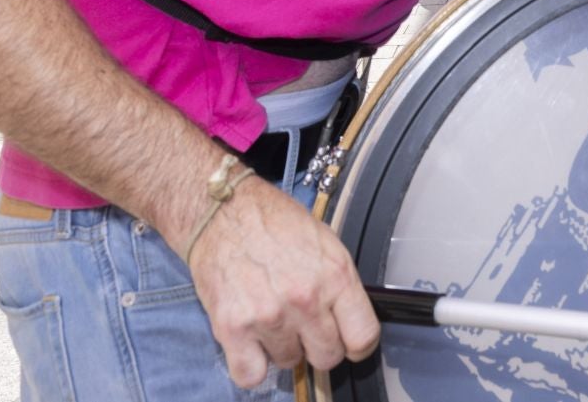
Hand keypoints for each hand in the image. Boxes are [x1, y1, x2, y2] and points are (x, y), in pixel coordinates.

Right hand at [187, 176, 379, 387]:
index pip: (364, 337)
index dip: (356, 344)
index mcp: (335, 275)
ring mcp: (269, 316)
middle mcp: (306, 299)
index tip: (347, 342)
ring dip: (281, 348)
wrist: (223, 211)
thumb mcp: (325, 242)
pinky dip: (250, 366)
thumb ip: (339, 285)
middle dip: (317, 346)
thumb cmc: (273, 223)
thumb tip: (350, 320)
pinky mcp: (233, 328)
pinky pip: (250, 375)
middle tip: (302, 326)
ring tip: (270, 318)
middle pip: (327, 357)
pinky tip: (250, 343)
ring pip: (289, 364)